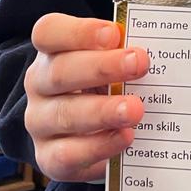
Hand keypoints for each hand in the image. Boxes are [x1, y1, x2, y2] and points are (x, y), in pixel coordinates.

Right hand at [24, 13, 148, 181]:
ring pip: (65, 115)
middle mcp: (39, 84)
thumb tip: (151, 49)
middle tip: (139, 63)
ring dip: (103, 111)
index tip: (113, 34)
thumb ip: (124, 51)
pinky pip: (68, 155)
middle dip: (102, 67)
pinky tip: (125, 137)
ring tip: (136, 109)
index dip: (79, 32)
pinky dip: (99, 146)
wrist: (87, 130)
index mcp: (51, 50)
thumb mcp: (111, 59)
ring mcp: (40, 122)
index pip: (48, 32)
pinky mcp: (49, 157)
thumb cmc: (104, 82)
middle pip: (59, 72)